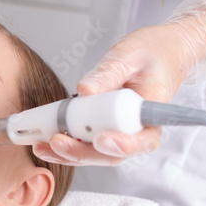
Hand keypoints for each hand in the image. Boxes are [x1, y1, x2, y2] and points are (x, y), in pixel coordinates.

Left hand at [33, 0, 205, 165]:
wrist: (164, 53)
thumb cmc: (154, 52)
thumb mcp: (129, 54)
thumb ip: (108, 73)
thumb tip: (85, 90)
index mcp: (152, 112)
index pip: (141, 139)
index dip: (121, 144)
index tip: (100, 139)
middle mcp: (139, 129)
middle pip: (112, 153)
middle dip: (81, 152)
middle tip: (56, 141)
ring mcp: (122, 132)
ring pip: (96, 154)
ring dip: (69, 153)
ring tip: (41, 145)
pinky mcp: (107, 129)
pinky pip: (88, 144)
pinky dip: (68, 144)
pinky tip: (45, 140)